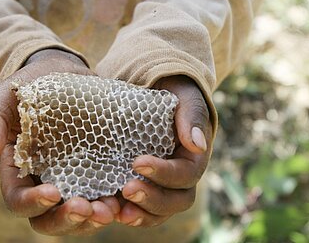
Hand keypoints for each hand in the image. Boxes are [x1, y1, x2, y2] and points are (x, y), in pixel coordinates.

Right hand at [0, 49, 118, 234]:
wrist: (63, 74)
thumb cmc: (29, 87)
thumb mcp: (5, 99)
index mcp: (18, 172)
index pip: (18, 199)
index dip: (33, 203)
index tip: (53, 193)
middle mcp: (44, 183)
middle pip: (48, 219)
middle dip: (66, 220)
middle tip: (86, 209)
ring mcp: (72, 181)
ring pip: (77, 216)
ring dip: (92, 220)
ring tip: (110, 210)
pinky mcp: (96, 174)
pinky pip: (103, 198)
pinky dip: (114, 205)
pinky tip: (125, 200)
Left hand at [118, 75, 212, 226]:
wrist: (156, 95)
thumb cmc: (174, 95)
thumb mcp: (185, 98)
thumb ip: (191, 117)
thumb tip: (197, 144)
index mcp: (194, 158)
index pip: (185, 175)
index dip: (164, 173)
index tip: (138, 162)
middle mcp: (181, 179)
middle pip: (175, 201)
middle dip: (152, 199)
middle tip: (127, 189)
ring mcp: (162, 187)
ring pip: (158, 212)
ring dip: (140, 214)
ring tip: (119, 213)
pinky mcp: (143, 188)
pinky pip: (140, 210)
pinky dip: (127, 214)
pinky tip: (110, 211)